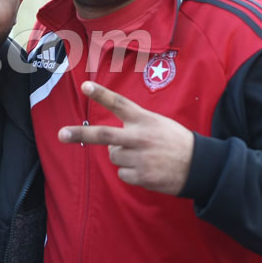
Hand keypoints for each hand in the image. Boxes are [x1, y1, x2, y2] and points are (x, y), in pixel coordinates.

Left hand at [58, 81, 194, 193]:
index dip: (102, 94)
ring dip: (121, 157)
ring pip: (113, 156)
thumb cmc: (175, 142)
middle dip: (80, 134)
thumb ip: (135, 126)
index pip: (120, 103)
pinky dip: (130, 173)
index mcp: (145, 120)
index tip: (85, 86)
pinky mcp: (141, 176)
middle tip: (61, 134)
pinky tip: (147, 169)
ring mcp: (140, 158)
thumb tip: (111, 142)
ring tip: (142, 156)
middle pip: (104, 135)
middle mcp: (140, 137)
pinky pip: (122, 174)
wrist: (200, 166)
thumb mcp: (158, 123)